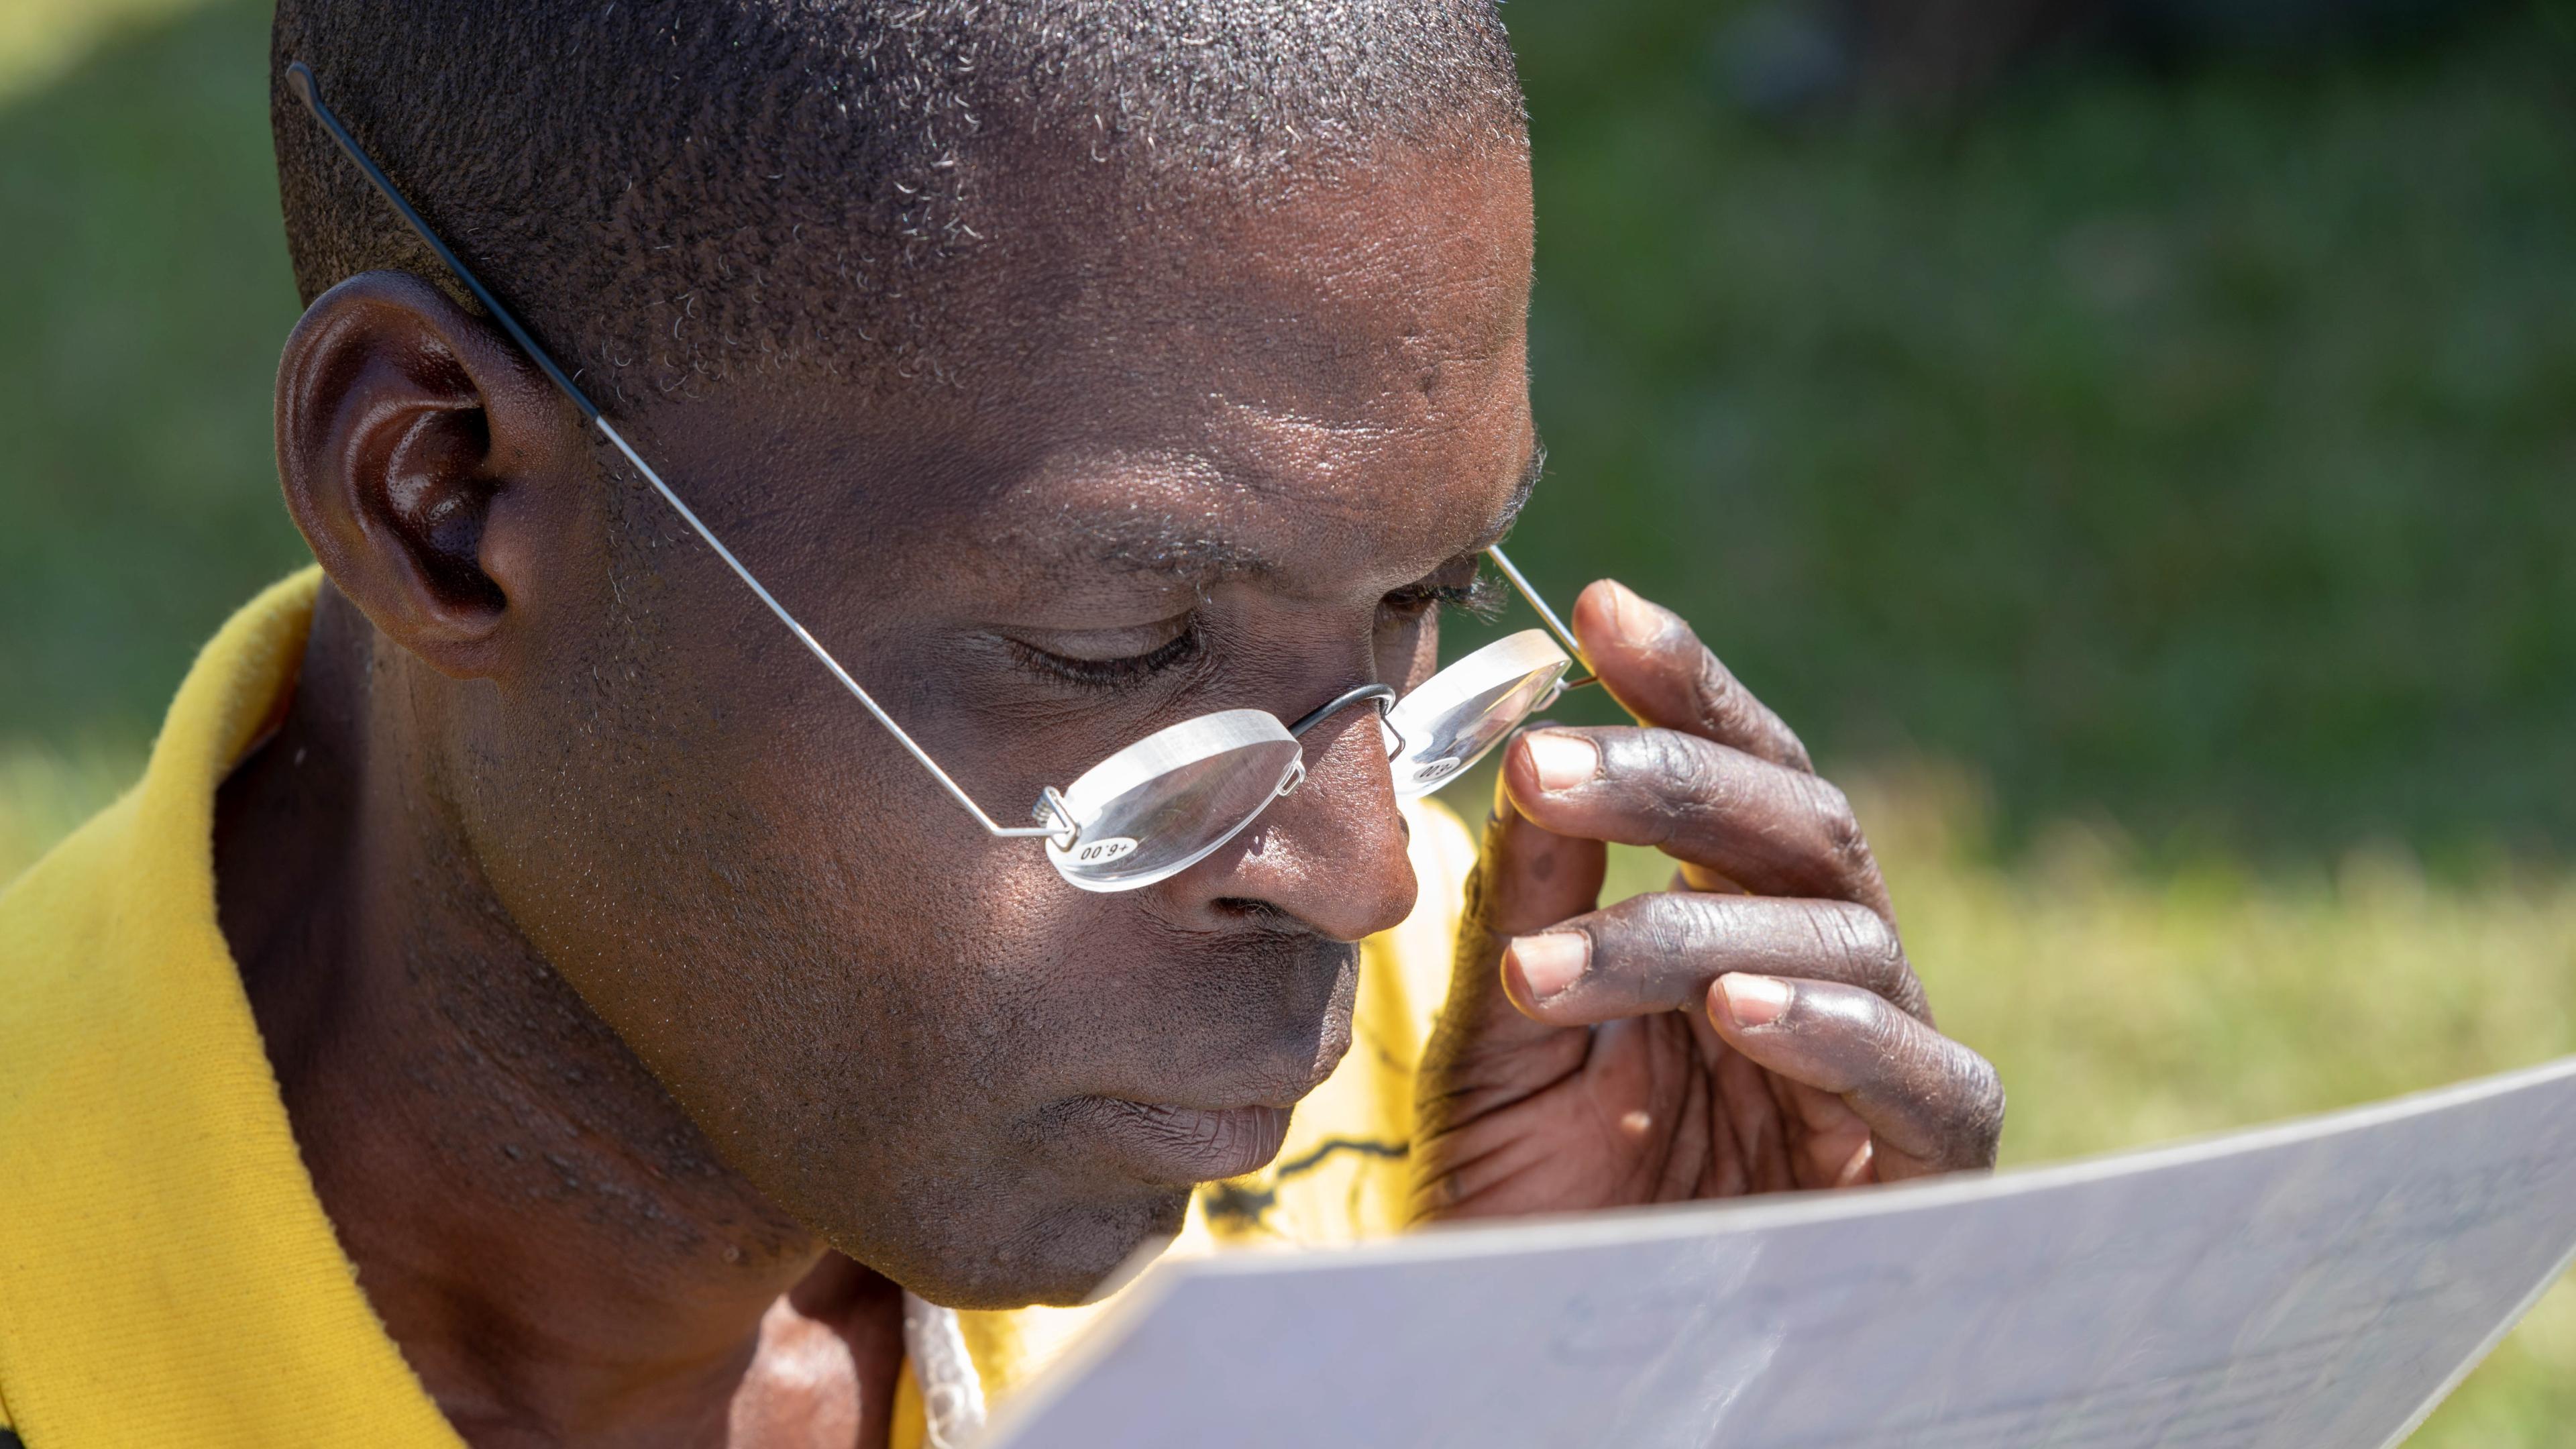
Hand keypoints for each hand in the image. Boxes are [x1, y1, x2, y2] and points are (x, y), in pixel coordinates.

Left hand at [1409, 580, 2002, 1219]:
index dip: (1686, 685)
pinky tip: (1739, 1010)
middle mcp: (1822, 972)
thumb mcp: (1504, 1048)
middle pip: (1797, 826)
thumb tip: (1534, 751)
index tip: (1603, 606)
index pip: (1730, 777)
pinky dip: (1833, 1033)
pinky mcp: (1931, 1166)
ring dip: (1690, 935)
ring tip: (1558, 969)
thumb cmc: (1537, 1209)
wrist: (1557, 1367)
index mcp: (1729, 923)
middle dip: (1677, 780)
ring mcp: (1885, 1062)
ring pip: (1837, 936)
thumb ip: (1532, 910)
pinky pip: (1923, 1076)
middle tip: (1553, 765)